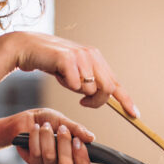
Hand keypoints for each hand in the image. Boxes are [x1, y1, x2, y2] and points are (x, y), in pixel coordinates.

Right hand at [4, 31, 137, 115]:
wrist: (29, 49)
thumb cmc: (52, 63)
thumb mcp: (76, 73)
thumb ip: (90, 82)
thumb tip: (103, 99)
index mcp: (96, 58)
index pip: (115, 83)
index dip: (126, 100)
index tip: (135, 114)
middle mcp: (92, 55)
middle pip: (107, 89)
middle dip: (96, 101)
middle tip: (83, 102)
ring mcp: (80, 55)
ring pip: (90, 89)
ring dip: (76, 91)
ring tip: (64, 78)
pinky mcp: (67, 58)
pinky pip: (75, 84)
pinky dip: (66, 84)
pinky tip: (58, 74)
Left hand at [11, 108, 94, 163]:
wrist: (28, 118)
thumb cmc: (48, 120)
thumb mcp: (64, 121)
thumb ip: (78, 130)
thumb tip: (91, 138)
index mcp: (75, 155)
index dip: (82, 158)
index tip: (77, 141)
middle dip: (64, 143)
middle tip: (62, 129)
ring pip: (50, 157)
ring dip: (48, 137)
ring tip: (45, 126)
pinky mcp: (34, 163)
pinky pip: (36, 153)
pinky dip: (36, 137)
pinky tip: (36, 129)